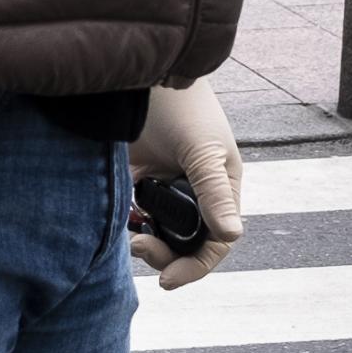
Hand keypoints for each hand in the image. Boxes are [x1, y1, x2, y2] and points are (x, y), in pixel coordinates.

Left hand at [128, 77, 245, 289]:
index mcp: (220, 187)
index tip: (167, 280)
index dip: (195, 266)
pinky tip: (119, 221)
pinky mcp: (133, 175)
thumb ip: (214, 193)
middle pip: (184, 242)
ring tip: (129, 236)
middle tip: (139, 247)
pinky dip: (126, 222)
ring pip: (157, 231)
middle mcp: (193, 190)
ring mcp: (162, 183)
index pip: (214, 242)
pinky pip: (132, 213)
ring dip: (145, 240)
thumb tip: (232, 236)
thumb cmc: (180, 104)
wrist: (135, 72)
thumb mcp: (200, 149)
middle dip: (165, 253)